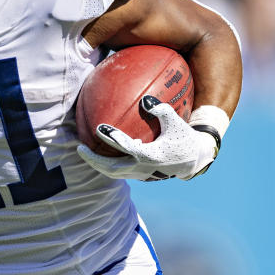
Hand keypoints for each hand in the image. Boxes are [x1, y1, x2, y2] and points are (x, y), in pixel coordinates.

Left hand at [77, 96, 217, 181]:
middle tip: (79, 148)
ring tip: (84, 152)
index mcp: (153, 156)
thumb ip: (162, 110)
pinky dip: (107, 164)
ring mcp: (141, 175)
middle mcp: (144, 169)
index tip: (100, 128)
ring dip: (97, 164)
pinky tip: (99, 152)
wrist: (194, 160)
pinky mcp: (140, 176)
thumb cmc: (184, 138)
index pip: (128, 148)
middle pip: (112, 168)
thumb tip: (144, 99)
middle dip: (94, 160)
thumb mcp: (176, 123)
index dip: (114, 138)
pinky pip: (119, 171)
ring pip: (114, 173)